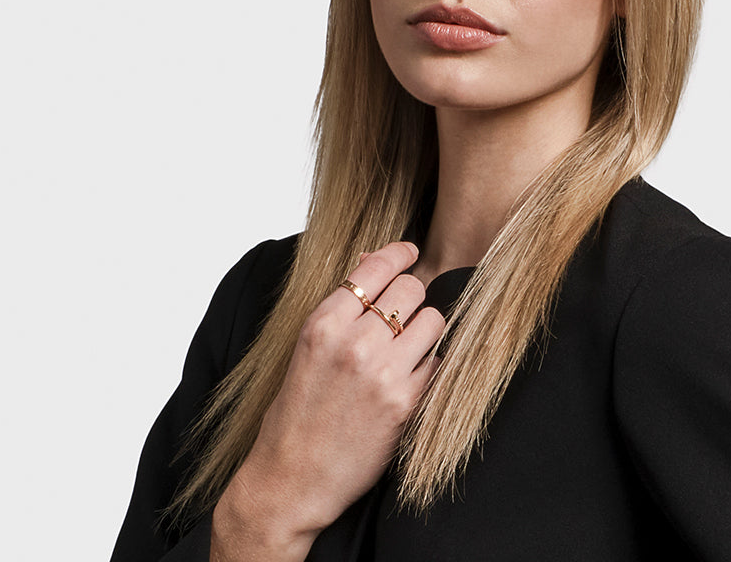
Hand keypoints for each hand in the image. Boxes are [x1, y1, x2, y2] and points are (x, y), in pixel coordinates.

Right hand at [211, 241, 445, 561]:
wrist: (291, 480)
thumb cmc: (295, 416)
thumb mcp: (307, 350)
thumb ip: (341, 307)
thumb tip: (374, 258)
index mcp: (322, 324)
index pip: (375, 266)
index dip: (399, 253)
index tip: (411, 251)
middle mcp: (353, 343)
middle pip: (411, 288)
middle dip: (411, 296)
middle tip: (403, 314)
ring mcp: (383, 373)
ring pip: (433, 320)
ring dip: (426, 330)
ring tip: (408, 349)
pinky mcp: (407, 403)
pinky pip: (439, 361)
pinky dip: (430, 365)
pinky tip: (412, 378)